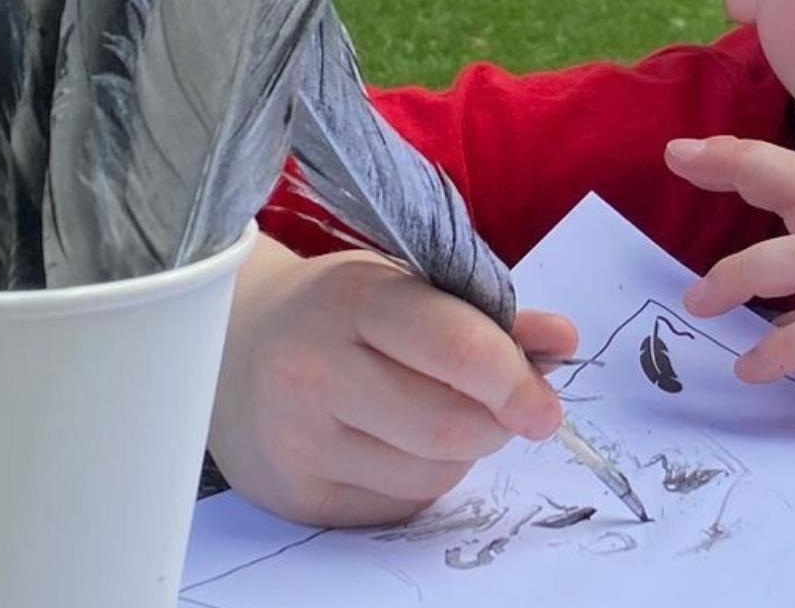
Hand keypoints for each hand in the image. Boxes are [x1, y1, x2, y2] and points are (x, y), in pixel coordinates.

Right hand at [208, 236, 577, 526]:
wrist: (232, 351)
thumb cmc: (338, 314)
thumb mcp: (407, 289)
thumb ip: (487, 317)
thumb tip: (562, 342)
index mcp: (352, 298)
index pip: (455, 349)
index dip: (515, 380)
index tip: (546, 404)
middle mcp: (314, 369)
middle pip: (449, 427)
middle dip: (496, 423)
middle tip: (505, 408)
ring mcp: (299, 439)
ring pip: (431, 475)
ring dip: (462, 453)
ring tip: (435, 414)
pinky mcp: (298, 495)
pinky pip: (400, 505)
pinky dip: (421, 480)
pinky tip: (394, 444)